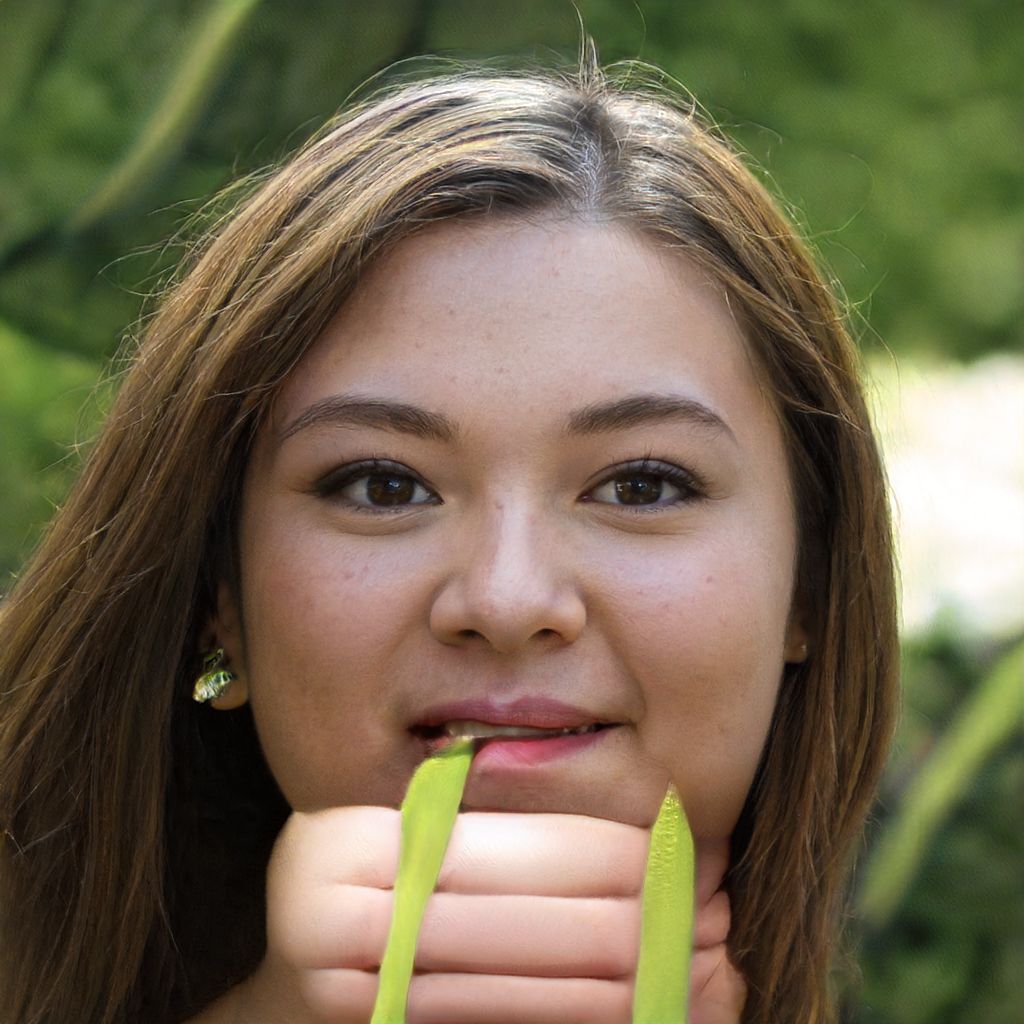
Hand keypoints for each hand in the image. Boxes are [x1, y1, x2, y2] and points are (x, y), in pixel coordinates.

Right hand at [228, 807, 744, 1022]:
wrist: (281, 1009)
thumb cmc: (366, 908)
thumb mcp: (406, 854)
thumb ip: (486, 839)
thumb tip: (628, 837)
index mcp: (351, 836)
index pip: (501, 841)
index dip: (595, 849)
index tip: (671, 853)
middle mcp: (329, 904)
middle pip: (511, 914)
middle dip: (617, 917)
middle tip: (697, 914)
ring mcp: (337, 982)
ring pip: (506, 983)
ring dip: (604, 979)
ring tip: (679, 967)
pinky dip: (560, 1015)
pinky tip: (618, 1006)